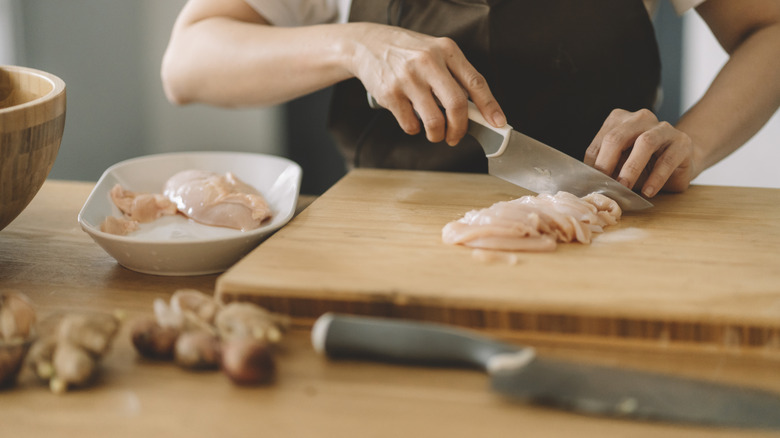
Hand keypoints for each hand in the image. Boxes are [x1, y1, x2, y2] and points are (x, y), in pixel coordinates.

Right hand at [348, 23, 505, 145]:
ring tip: (435, 133)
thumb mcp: (436, 52)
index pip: (475, 82)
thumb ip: (455, 76)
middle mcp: (429, 61)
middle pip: (456, 105)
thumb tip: (478, 111)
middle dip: (460, 128)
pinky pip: (411, 124)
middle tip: (456, 137)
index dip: (490, 106)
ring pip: (434, 120)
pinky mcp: (390, 93)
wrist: (368, 44)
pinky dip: (415, 128)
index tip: (498, 123)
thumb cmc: (408, 53)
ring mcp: (408, 78)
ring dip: (437, 134)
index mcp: (447, 50)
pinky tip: (412, 119)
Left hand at [584, 109, 694, 196]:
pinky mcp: (682, 142)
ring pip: (644, 143)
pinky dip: (656, 178)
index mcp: (620, 120)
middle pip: (618, 137)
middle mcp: (641, 119)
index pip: (602, 140)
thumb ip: (605, 168)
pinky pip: (667, 159)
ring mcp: (663, 128)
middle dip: (608, 163)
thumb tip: (588, 183)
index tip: (591, 183)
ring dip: (631, 168)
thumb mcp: (619, 165)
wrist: (678, 164)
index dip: (595, 163)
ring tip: (625, 188)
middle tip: (605, 185)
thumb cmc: (642, 165)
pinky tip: (648, 192)